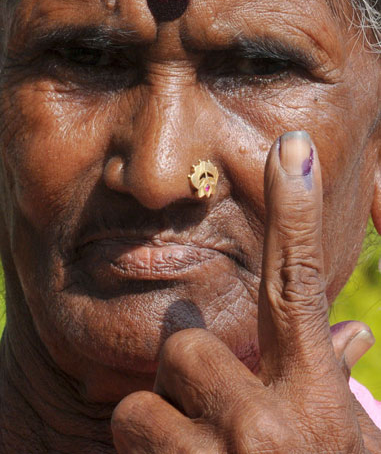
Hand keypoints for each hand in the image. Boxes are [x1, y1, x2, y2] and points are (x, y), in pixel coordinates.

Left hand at [111, 132, 380, 452]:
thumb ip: (334, 379)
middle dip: (191, 374)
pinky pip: (127, 440)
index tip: (291, 150)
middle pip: (186, 344)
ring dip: (160, 426)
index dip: (299, 211)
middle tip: (216, 416)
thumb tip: (354, 335)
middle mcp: (273, 425)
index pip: (302, 283)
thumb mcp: (342, 438)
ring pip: (143, 402)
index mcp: (318, 397)